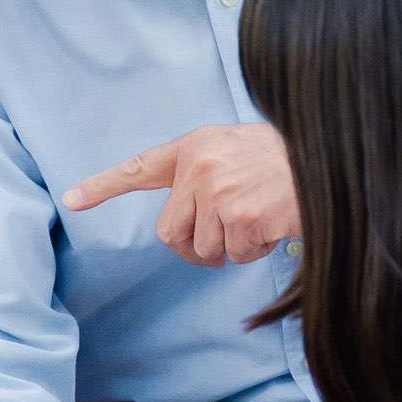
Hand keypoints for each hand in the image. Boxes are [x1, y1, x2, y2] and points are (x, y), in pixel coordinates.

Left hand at [65, 123, 298, 266]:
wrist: (330, 156)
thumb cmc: (285, 159)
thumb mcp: (236, 149)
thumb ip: (204, 173)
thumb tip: (187, 221)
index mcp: (195, 147)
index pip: (140, 168)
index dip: (103, 185)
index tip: (71, 199)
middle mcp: (200, 167)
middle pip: (172, 232)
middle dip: (197, 244)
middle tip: (227, 235)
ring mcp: (219, 192)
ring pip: (205, 248)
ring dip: (231, 246)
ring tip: (258, 218)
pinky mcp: (241, 216)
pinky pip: (235, 254)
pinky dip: (254, 250)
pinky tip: (272, 224)